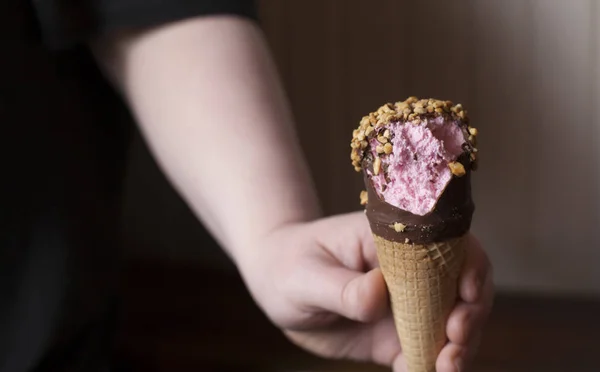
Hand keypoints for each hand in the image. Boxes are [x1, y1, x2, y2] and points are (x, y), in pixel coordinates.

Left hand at [238, 211, 493, 371]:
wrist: (277, 285)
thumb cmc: (288, 265)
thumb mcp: (305, 275)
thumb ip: (342, 287)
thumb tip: (378, 293)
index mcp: (393, 240)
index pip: (447, 244)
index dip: (469, 268)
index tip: (465, 296)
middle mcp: (409, 271)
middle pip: (463, 287)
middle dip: (471, 316)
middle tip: (454, 343)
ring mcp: (406, 305)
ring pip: (451, 325)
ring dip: (458, 349)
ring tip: (444, 369)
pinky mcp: (396, 336)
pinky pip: (424, 354)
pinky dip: (430, 369)